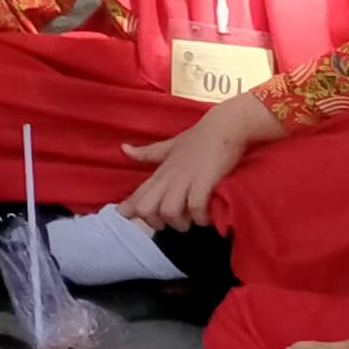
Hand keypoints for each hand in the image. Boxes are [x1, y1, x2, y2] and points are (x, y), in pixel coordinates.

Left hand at [118, 96, 274, 229]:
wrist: (225, 126)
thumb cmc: (198, 138)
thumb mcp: (170, 146)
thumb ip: (148, 153)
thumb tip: (124, 149)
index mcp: (161, 171)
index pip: (139, 194)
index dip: (130, 208)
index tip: (125, 214)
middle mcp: (169, 176)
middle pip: (146, 208)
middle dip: (156, 222)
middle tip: (173, 221)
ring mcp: (186, 178)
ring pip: (168, 211)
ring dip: (180, 222)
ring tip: (192, 220)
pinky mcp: (205, 181)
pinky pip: (195, 207)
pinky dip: (200, 217)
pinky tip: (207, 216)